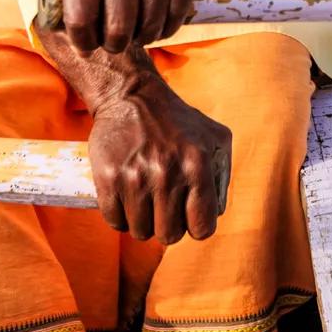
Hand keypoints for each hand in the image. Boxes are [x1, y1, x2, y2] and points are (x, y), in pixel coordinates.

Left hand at [51, 0, 201, 54]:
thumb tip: (50, 29)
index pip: (80, 17)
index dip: (82, 42)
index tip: (87, 47)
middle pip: (119, 27)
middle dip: (115, 45)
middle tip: (115, 42)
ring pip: (150, 24)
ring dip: (143, 39)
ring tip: (136, 33)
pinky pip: (176, 14)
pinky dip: (166, 29)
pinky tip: (157, 24)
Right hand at [87, 80, 230, 241]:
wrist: (131, 96)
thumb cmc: (178, 121)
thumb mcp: (215, 138)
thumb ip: (222, 176)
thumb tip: (215, 214)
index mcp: (198, 166)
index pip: (202, 228)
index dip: (196, 226)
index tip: (189, 215)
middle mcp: (167, 174)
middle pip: (169, 235)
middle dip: (168, 225)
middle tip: (163, 206)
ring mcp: (135, 178)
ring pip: (140, 232)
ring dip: (142, 221)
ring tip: (144, 198)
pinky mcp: (108, 179)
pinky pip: (115, 222)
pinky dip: (120, 217)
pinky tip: (125, 198)